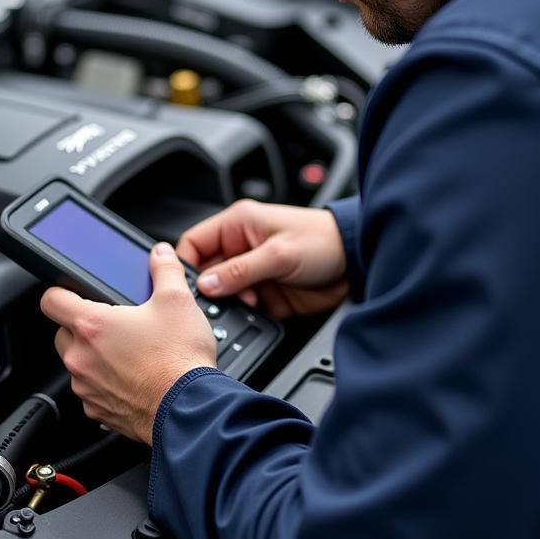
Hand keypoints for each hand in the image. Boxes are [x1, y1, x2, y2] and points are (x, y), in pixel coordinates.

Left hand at [40, 242, 216, 444]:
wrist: (189, 410)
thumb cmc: (179, 360)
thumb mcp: (177, 301)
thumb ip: (165, 270)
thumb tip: (160, 254)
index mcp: (92, 325)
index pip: (51, 300)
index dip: (61, 291)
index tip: (73, 293)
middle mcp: (81, 357)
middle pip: (62, 332)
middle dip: (82, 326)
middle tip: (113, 324)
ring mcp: (86, 387)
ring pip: (77, 364)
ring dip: (94, 356)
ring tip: (128, 352)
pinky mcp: (97, 412)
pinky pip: (91, 391)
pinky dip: (105, 384)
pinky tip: (133, 378)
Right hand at [176, 199, 348, 318]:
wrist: (356, 263)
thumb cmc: (323, 241)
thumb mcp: (278, 254)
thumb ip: (240, 270)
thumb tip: (207, 284)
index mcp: (238, 225)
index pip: (195, 243)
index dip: (185, 264)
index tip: (183, 285)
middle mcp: (241, 247)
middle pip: (207, 272)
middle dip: (209, 289)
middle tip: (215, 302)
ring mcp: (252, 272)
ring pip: (223, 293)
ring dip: (229, 302)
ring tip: (243, 305)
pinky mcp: (265, 293)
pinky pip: (243, 307)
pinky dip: (245, 313)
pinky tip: (255, 312)